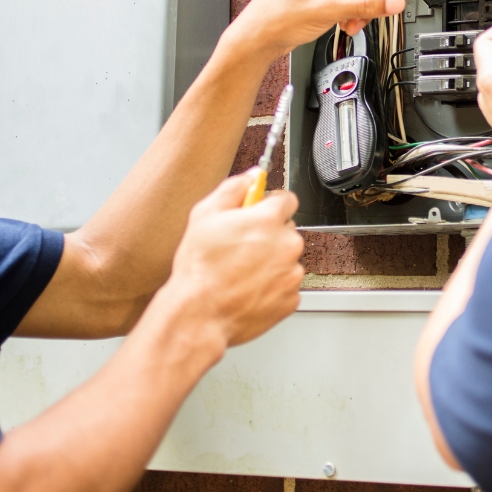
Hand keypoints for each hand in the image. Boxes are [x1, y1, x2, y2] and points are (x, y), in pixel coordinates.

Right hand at [159, 172, 303, 348]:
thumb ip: (233, 188)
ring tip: (241, 271)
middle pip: (286, 229)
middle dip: (269, 234)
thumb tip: (250, 177)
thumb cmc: (200, 268)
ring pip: (287, 258)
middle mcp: (287, 244)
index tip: (259, 211)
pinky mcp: (291, 298)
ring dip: (271, 261)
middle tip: (241, 245)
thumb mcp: (205, 214)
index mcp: (269, 219)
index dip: (269, 204)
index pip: (287, 199)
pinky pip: (285, 284)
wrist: (199, 314)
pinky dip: (272, 285)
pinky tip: (248, 288)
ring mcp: (291, 273)